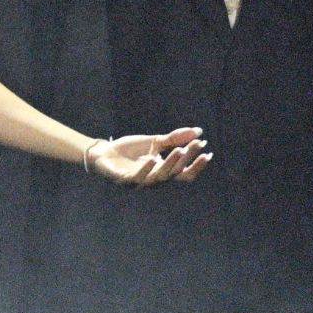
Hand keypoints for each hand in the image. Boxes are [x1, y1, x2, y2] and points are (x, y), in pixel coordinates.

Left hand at [88, 127, 210, 185]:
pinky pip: (137, 177)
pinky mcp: (124, 180)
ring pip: (159, 177)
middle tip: (194, 146)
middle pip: (174, 173)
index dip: (197, 166)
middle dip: (186, 159)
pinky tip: (151, 158)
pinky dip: (145, 169)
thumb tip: (198, 131)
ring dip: (170, 164)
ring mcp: (140, 182)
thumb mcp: (154, 142)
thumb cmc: (130, 150)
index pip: (184, 173)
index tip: (208, 152)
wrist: (104, 152)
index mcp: (163, 172)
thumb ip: (174, 139)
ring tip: (179, 150)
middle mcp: (154, 180)